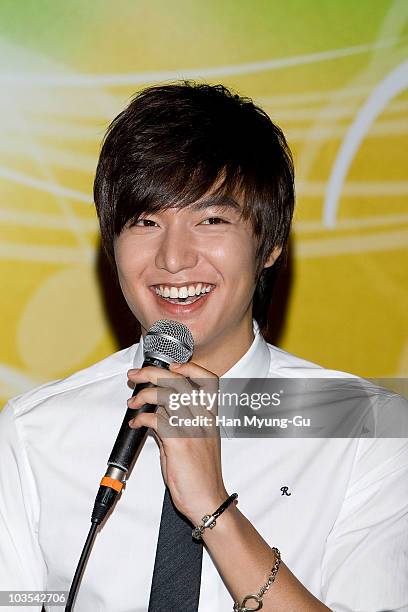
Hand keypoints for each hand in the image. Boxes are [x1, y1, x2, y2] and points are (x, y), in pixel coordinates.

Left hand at [126, 362, 227, 523]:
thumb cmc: (201, 472)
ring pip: (165, 396)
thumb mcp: (196, 439)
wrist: (207, 499)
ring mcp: (192, 428)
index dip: (189, 366)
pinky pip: (156, 419)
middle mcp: (204, 418)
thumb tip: (157, 409)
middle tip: (135, 375)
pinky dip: (140, 419)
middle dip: (152, 373)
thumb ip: (179, 420)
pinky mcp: (178, 442)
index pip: (208, 378)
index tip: (171, 365)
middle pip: (178, 381)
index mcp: (211, 415)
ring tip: (132, 402)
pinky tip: (136, 424)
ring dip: (143, 395)